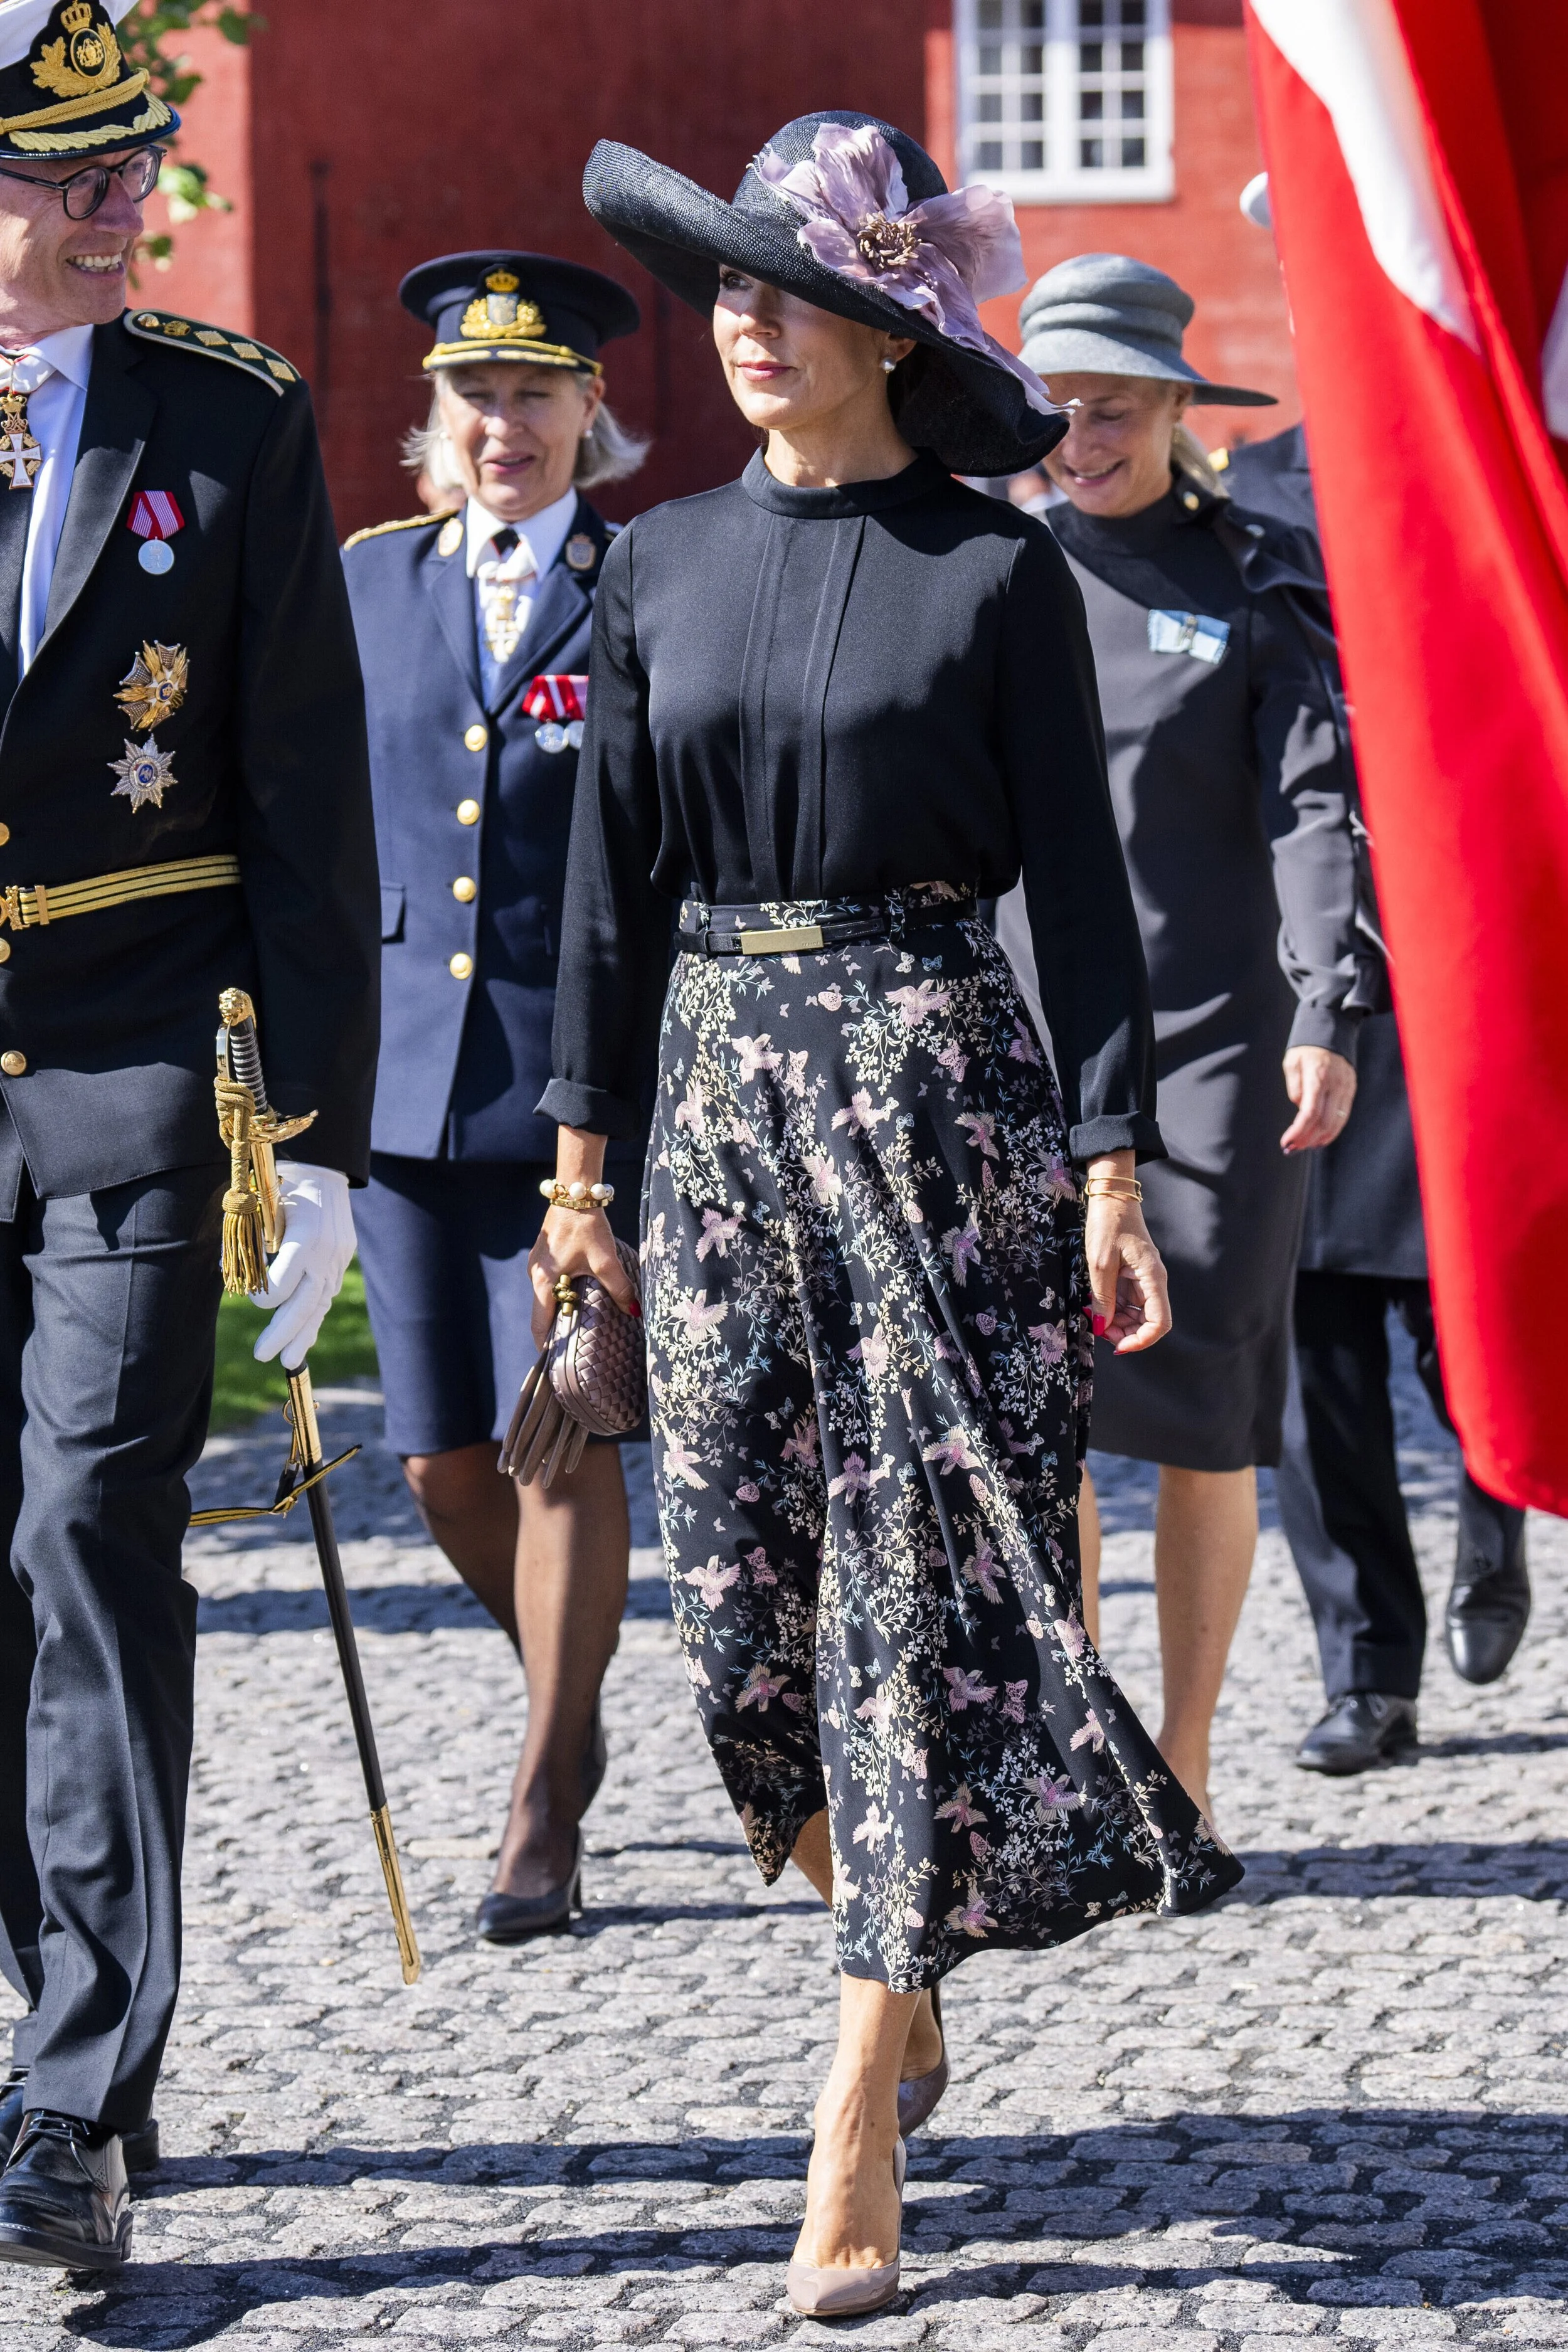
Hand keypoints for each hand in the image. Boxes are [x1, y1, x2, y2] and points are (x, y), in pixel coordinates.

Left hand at [250, 1161, 355, 1370]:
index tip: (245, 1290)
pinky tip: (302, 1341)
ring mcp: (338, 1259)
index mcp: (305, 1237)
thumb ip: (246, 1240)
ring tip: (287, 1361)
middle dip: (284, 1333)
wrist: (322, 1173)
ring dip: (302, 1335)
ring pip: (319, 1305)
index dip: (261, 1295)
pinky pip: (326, 1296)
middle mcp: (325, 1253)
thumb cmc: (281, 1187)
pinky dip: (313, 1319)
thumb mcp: (261, 1207)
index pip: (283, 1284)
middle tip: (262, 1355)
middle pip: (305, 1303)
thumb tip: (229, 1271)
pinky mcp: (342, 1262)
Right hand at [528, 1204, 639, 1346]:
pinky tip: (577, 1300)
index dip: (546, 1346)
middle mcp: (536, 1276)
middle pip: (541, 1313)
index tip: (554, 1364)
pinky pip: (550, 1284)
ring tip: (576, 1330)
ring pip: (546, 1298)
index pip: (540, 1324)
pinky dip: (560, 1296)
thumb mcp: (606, 1260)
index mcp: (545, 1282)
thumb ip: (619, 1288)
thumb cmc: (587, 1227)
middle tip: (570, 1353)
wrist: (575, 1193)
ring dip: (558, 1313)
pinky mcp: (545, 1257)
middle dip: (555, 1332)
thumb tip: (634, 1312)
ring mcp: (538, 1265)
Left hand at [1084, 1193, 1171, 1353]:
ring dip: (1117, 1323)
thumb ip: (1103, 1298)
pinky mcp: (1132, 1277)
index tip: (1119, 1346)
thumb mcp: (1100, 1264)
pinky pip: (1127, 1302)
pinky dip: (1113, 1310)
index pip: (1160, 1323)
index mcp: (1152, 1278)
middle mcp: (1152, 1282)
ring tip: (1094, 1319)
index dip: (1142, 1340)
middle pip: (1148, 1322)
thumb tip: (1102, 1327)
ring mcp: (1143, 1280)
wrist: (1112, 1198)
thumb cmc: (1109, 1224)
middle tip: (1099, 1332)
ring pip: (1136, 1315)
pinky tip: (1096, 1308)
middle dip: (1125, 1333)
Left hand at [1280, 1045, 1356, 1152]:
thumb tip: (1300, 1108)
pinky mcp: (1351, 1090)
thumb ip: (1294, 1086)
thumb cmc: (1306, 1048)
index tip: (1286, 1142)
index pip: (1310, 1112)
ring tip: (1303, 1146)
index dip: (1298, 1131)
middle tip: (1291, 1148)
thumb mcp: (1291, 1062)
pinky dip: (1332, 1131)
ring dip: (1319, 1138)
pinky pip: (1343, 1116)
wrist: (1333, 1029)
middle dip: (1306, 1139)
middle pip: (1324, 1122)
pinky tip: (1319, 1138)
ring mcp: (1346, 1088)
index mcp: (1318, 1077)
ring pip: (1336, 1122)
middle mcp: (1336, 1085)